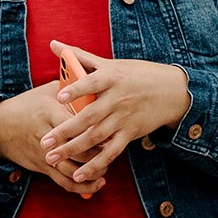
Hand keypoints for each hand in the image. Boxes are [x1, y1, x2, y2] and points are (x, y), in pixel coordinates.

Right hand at [0, 80, 107, 195]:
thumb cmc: (28, 105)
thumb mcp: (46, 91)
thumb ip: (70, 89)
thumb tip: (97, 85)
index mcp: (48, 113)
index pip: (74, 123)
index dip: (94, 127)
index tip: (109, 125)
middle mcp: (46, 135)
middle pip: (77, 148)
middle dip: (97, 151)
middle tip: (112, 146)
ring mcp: (44, 154)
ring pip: (73, 170)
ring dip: (93, 171)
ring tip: (106, 166)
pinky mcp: (43, 167)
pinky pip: (65, 182)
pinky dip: (83, 187)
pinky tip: (97, 183)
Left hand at [41, 40, 190, 183]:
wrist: (173, 91)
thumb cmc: (136, 74)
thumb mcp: (110, 63)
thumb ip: (79, 56)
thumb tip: (53, 43)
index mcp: (111, 78)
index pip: (92, 83)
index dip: (76, 90)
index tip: (58, 97)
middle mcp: (117, 99)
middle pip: (88, 117)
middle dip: (65, 131)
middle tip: (44, 142)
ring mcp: (124, 118)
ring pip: (96, 137)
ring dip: (74, 150)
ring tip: (52, 158)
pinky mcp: (130, 133)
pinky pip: (111, 151)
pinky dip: (96, 164)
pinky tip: (79, 174)